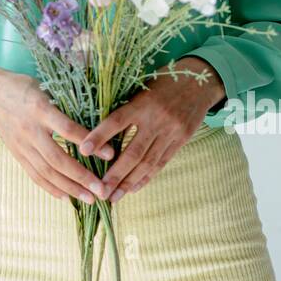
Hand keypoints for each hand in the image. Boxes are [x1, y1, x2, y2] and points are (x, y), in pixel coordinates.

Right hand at [0, 67, 114, 202]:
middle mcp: (30, 129)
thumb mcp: (46, 88)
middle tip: (101, 191)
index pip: (68, 130)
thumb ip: (66, 106)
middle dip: (81, 177)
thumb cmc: (25, 88)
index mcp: (40, 108)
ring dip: (69, 188)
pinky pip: (34, 175)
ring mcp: (21, 144)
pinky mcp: (16, 154)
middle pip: (57, 159)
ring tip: (89, 198)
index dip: (90, 144)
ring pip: (46, 171)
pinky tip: (67, 197)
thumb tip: (98, 124)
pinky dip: (51, 188)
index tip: (110, 155)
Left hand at [77, 57, 225, 202]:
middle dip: (115, 174)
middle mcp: (156, 119)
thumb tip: (99, 135)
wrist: (198, 83)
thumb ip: (124, 110)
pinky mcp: (181, 140)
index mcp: (141, 103)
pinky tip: (133, 188)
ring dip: (129, 182)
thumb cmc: (161, 84)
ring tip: (113, 197)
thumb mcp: (141, 90)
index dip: (99, 136)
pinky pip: (161, 163)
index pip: (117, 121)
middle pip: (133, 152)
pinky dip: (146, 177)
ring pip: (147, 162)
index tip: (83, 150)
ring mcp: (171, 132)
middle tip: (99, 191)